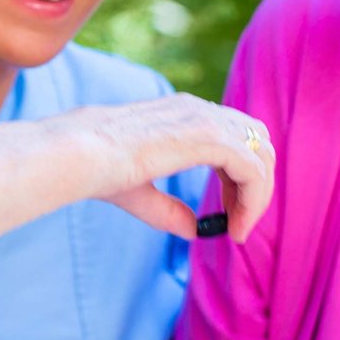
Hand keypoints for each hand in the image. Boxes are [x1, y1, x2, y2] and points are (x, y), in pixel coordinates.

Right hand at [60, 94, 273, 243]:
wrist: (78, 155)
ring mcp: (205, 119)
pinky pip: (253, 170)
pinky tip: (236, 226)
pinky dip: (253, 200)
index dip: (240, 179)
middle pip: (258, 140)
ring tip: (240, 228)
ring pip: (261, 154)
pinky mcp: (209, 136)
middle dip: (256, 184)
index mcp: (184, 112)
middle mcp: (199, 109)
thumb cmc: (97, 169)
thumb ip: (169, 209)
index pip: (236, 136)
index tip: (230, 216)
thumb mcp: (139, 192)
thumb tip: (194, 230)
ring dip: (257, 195)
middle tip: (240, 223)